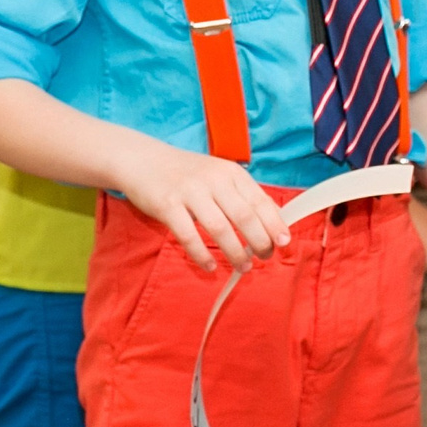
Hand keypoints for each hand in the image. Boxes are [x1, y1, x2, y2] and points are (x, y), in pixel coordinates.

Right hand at [117, 141, 288, 272]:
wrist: (142, 159)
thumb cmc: (188, 173)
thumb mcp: (220, 175)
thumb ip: (243, 195)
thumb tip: (274, 221)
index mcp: (232, 174)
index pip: (261, 202)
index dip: (275, 224)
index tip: (284, 243)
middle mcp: (214, 180)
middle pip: (245, 217)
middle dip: (260, 242)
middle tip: (265, 257)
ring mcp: (190, 192)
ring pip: (220, 229)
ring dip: (235, 253)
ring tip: (244, 267)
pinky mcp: (167, 205)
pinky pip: (189, 236)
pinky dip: (202, 255)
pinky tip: (210, 267)